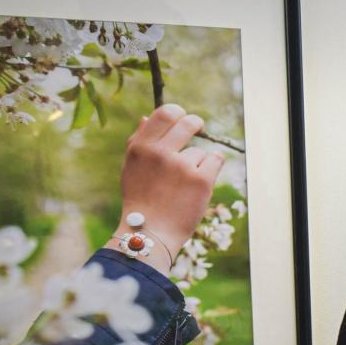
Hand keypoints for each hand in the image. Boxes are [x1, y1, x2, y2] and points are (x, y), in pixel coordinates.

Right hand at [116, 103, 223, 263]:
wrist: (151, 232)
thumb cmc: (140, 199)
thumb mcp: (131, 168)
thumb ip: (138, 141)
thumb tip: (147, 116)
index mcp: (141, 147)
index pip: (165, 113)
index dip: (178, 112)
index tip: (182, 117)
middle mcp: (160, 153)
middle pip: (188, 122)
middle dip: (196, 123)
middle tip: (198, 127)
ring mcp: (182, 166)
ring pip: (200, 151)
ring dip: (196, 163)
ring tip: (182, 185)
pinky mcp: (201, 180)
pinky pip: (215, 160)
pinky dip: (211, 169)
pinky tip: (199, 184)